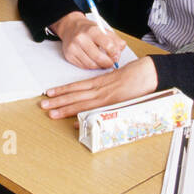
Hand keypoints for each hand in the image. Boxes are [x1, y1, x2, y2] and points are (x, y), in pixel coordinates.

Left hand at [41, 56, 156, 119]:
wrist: (150, 72)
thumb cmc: (138, 73)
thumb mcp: (119, 76)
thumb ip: (107, 84)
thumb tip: (97, 90)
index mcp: (100, 81)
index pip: (76, 86)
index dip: (62, 90)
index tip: (50, 93)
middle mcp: (100, 89)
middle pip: (74, 95)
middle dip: (57, 100)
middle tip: (42, 105)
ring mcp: (106, 97)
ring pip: (81, 103)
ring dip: (65, 108)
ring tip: (50, 112)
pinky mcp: (114, 103)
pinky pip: (96, 110)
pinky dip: (84, 115)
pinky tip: (73, 121)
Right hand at [52, 11, 126, 69]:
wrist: (71, 27)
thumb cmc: (89, 29)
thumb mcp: (104, 30)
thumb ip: (115, 40)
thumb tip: (119, 52)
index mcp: (93, 30)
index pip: (108, 45)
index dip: (115, 53)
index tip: (116, 56)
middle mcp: (81, 38)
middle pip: (99, 58)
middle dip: (108, 63)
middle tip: (111, 63)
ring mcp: (73, 48)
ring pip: (91, 65)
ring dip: (100, 66)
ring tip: (102, 62)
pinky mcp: (69, 55)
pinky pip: (84, 66)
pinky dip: (91, 66)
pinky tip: (93, 61)